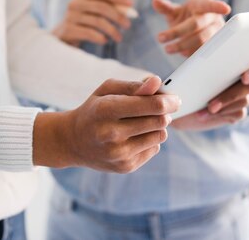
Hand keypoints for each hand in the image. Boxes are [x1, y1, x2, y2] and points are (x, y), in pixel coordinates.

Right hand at [38, 77, 179, 173]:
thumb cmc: (94, 110)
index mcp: (106, 110)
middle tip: (161, 107)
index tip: (175, 98)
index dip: (169, 100)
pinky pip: (154, 149)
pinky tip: (135, 136)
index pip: (151, 106)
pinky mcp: (125, 167)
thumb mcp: (107, 90)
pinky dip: (150, 140)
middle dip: (165, 112)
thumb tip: (157, 82)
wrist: (73, 141)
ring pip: (160, 136)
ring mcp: (118, 154)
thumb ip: (134, 86)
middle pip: (159, 121)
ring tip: (144, 121)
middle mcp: (111, 134)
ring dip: (158, 126)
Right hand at [52, 0, 132, 45]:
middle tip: (128, 25)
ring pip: (97, 21)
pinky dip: (100, 37)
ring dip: (112, 30)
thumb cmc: (82, 24)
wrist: (61, 38)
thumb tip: (130, 7)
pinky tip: (104, 41)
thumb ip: (110, 8)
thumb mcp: (94, 13)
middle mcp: (74, 3)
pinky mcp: (68, 30)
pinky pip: (89, 33)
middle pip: (101, 7)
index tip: (131, 4)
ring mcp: (70, 16)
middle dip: (118, 16)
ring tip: (119, 38)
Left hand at [153, 0, 230, 55]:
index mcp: (202, 5)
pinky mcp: (215, 45)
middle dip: (177, 32)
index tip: (226, 8)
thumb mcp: (175, 11)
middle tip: (160, 38)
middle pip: (196, 25)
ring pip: (202, 40)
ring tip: (168, 49)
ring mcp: (216, 32)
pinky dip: (191, 53)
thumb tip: (155, 1)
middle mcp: (212, 18)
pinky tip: (182, 53)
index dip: (218, 6)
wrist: (194, 30)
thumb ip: (165, 7)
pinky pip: (205, 51)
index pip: (210, 5)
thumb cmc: (186, 17)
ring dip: (183, 45)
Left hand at [171, 60, 248, 130]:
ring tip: (207, 107)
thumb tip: (201, 58)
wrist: (184, 100)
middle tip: (217, 100)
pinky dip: (219, 114)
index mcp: (244, 63)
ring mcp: (244, 97)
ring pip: (243, 100)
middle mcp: (248, 80)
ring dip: (224, 104)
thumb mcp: (195, 66)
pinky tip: (203, 114)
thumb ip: (204, 59)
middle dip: (232, 94)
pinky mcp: (238, 111)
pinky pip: (237, 113)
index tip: (244, 77)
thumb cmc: (191, 77)